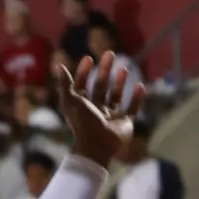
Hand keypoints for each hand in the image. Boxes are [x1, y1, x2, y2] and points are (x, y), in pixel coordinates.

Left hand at [56, 52, 143, 167]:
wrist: (97, 145)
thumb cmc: (82, 122)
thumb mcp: (71, 101)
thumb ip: (64, 84)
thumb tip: (58, 65)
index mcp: (81, 106)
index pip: (82, 85)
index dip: (84, 72)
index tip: (89, 58)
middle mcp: (95, 110)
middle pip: (100, 86)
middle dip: (105, 70)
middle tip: (110, 54)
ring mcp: (111, 117)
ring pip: (115, 96)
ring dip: (120, 82)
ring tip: (124, 68)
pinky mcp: (124, 123)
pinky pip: (132, 108)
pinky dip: (137, 98)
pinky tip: (140, 85)